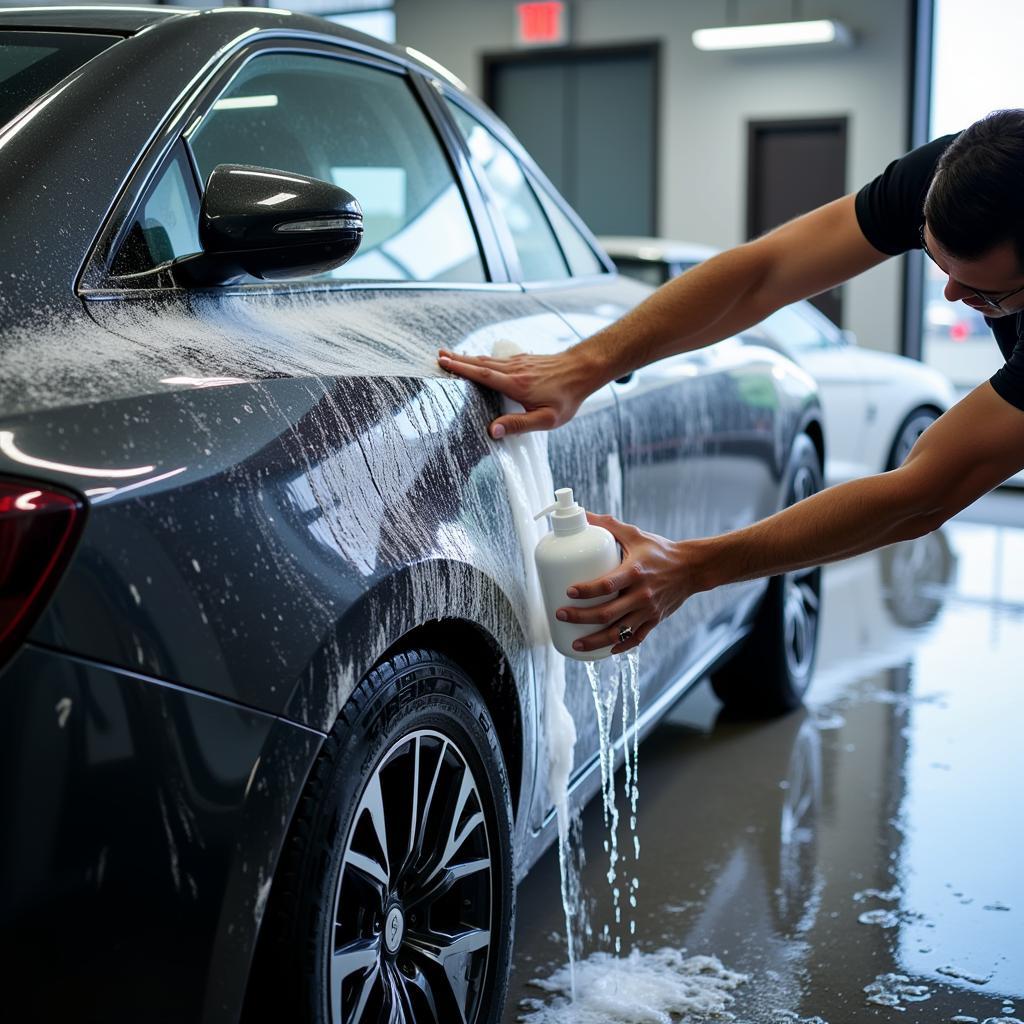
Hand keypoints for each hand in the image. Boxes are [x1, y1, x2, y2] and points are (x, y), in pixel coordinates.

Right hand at [437, 347, 596, 438]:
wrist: (584, 369)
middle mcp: (514, 370)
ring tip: (450, 356)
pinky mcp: (524, 361)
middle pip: (480, 363)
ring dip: (468, 358)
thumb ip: (519, 424)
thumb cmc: (566, 397)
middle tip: (438, 355)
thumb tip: (493, 430)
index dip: (461, 369)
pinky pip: (497, 359)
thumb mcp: (546, 418)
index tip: (443, 362)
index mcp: (515, 384)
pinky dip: (482, 359)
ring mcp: (519, 363)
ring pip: (488, 359)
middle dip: (458, 360)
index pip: (482, 375)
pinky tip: (478, 361)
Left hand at [556, 513, 692, 653]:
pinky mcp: (655, 620)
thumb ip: (607, 525)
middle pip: (607, 613)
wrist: (692, 568)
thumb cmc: (659, 550)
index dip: (586, 590)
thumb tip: (582, 514)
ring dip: (595, 641)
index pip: (607, 584)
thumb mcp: (634, 534)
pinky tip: (603, 650)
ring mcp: (649, 610)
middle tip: (561, 615)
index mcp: (635, 572)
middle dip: (581, 617)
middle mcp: (642, 594)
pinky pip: (635, 639)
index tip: (568, 592)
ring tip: (575, 643)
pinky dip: (619, 646)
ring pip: (619, 632)